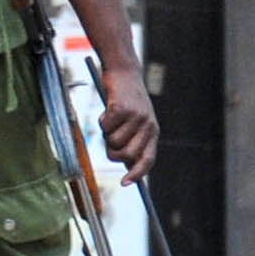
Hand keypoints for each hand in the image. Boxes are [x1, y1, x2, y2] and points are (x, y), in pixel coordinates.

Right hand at [96, 61, 158, 182]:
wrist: (124, 72)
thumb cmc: (126, 100)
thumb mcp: (135, 121)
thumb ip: (133, 140)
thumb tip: (126, 165)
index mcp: (153, 131)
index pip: (147, 160)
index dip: (136, 174)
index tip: (125, 183)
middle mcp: (148, 126)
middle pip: (126, 155)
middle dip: (112, 152)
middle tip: (108, 140)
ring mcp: (136, 117)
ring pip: (113, 141)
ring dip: (106, 133)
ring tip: (111, 118)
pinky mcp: (122, 109)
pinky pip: (105, 126)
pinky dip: (101, 120)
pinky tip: (108, 108)